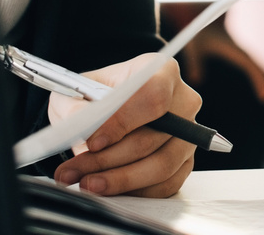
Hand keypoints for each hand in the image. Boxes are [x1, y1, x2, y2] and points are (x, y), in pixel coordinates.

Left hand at [50, 56, 202, 197]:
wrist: (104, 114)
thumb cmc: (95, 98)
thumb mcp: (76, 93)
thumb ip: (75, 105)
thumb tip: (81, 123)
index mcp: (161, 71)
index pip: (154, 95)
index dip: (124, 121)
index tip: (93, 142)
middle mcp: (183, 101)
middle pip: (152, 137)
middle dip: (108, 160)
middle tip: (74, 171)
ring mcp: (189, 134)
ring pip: (161, 166)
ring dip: (119, 180)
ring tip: (86, 183)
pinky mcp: (185, 161)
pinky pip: (166, 184)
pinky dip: (134, 191)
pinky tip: (109, 189)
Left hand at [181, 19, 263, 115]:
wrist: (209, 22)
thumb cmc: (201, 34)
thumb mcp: (196, 46)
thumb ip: (195, 62)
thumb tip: (196, 80)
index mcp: (237, 53)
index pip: (253, 69)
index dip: (261, 82)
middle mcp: (246, 56)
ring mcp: (247, 59)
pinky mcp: (245, 62)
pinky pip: (259, 74)